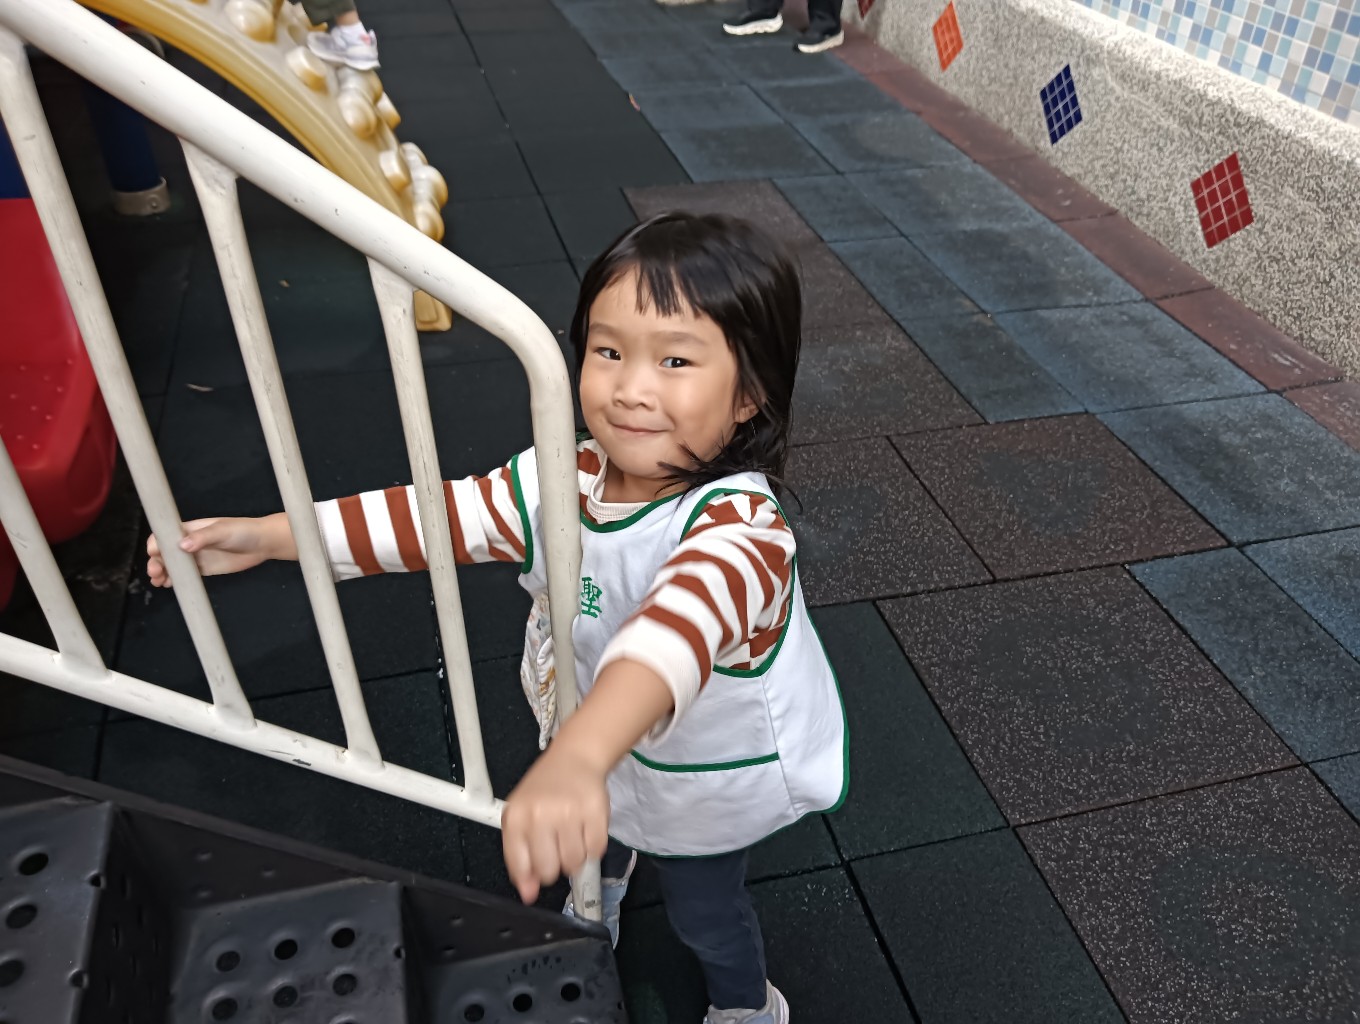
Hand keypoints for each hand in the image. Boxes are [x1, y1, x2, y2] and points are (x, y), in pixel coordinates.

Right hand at [146, 515, 289, 586]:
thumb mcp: (222, 531)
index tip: (154, 553)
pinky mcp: (203, 569)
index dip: (156, 544)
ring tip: (158, 581)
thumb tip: (182, 545)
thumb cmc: (242, 531)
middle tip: (155, 572)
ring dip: (161, 572)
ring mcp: (195, 557)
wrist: (262, 544)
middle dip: (156, 561)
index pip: (165, 535)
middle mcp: (189, 542)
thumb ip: (203, 537)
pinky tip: (169, 585)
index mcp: (190, 529)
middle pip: (165, 552)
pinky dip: (174, 580)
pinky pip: (185, 575)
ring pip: (172, 565)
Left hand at [501, 747, 609, 903]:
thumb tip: (528, 894)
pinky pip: (596, 851)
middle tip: (557, 847)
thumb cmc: (544, 791)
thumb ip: (521, 858)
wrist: (575, 758)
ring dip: (575, 857)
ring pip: (574, 864)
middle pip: (549, 870)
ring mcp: (569, 813)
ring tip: (572, 836)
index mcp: (516, 818)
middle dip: (554, 865)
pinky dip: (592, 847)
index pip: (521, 867)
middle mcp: (540, 815)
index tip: (538, 870)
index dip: (531, 874)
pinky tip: (586, 830)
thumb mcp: (522, 819)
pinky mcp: (596, 812)